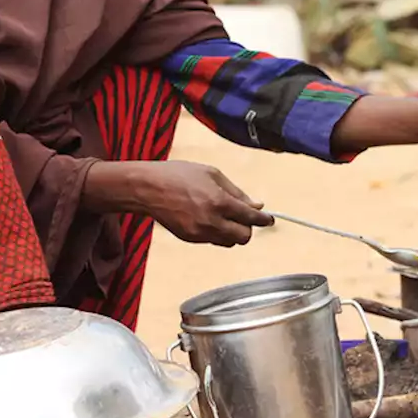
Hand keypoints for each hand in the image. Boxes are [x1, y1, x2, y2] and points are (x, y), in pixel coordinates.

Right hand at [87, 161, 273, 246]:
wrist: (148, 188)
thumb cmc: (180, 174)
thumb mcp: (212, 174)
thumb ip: (237, 192)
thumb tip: (257, 205)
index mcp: (219, 201)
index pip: (251, 218)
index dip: (264, 220)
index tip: (270, 220)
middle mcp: (211, 221)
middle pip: (244, 237)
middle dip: (247, 228)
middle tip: (244, 217)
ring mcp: (199, 233)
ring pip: (229, 243)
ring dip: (233, 232)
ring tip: (223, 216)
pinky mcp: (190, 239)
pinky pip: (213, 241)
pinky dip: (217, 233)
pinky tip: (209, 218)